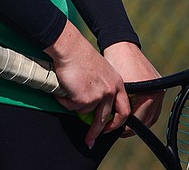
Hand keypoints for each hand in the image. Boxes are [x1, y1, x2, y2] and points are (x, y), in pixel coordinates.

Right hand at [46, 22, 129, 148]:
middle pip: (105, 119)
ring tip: (67, 90)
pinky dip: (65, 100)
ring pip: (85, 112)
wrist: (70, 48)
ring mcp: (99, 96)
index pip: (124, 110)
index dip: (117, 122)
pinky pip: (72, 107)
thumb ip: (102, 86)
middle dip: (97, 132)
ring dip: (73, 105)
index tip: (109, 129)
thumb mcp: (100, 71)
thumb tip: (95, 104)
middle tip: (90, 141)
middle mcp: (111, 91)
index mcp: (117, 83)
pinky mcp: (85, 99)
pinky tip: (64, 86)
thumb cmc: (80, 55)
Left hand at [104, 41, 164, 134]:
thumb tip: (112, 124)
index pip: (138, 119)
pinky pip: (152, 106)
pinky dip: (143, 111)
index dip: (125, 128)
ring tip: (124, 123)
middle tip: (118, 130)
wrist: (121, 45)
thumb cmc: (114, 63)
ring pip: (151, 115)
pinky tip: (131, 113)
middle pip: (147, 120)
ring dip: (139, 121)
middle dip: (132, 127)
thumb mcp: (115, 87)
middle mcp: (158, 93)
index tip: (115, 131)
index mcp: (149, 94)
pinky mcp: (159, 86)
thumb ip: (117, 106)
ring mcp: (160, 89)